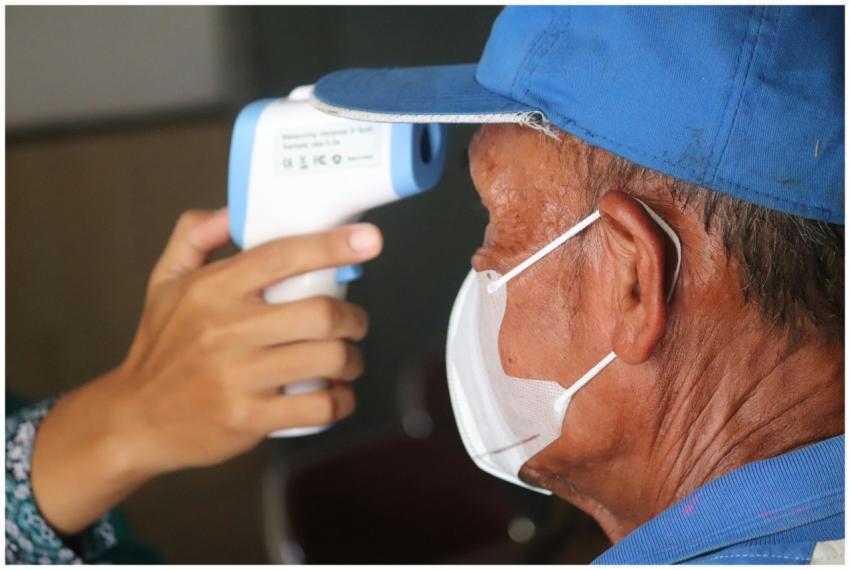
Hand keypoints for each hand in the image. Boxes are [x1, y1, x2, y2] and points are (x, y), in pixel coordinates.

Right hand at [31, 208, 382, 533]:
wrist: (135, 420)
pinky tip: (335, 394)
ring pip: (328, 358)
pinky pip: (319, 407)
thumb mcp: (165, 282)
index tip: (369, 240)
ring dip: (351, 359)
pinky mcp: (248, 418)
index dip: (333, 246)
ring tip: (345, 360)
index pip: (283, 256)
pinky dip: (341, 400)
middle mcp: (226, 330)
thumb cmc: (161, 347)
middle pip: (321, 313)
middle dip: (353, 318)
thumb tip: (233, 211)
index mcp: (212, 290)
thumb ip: (195, 236)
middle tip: (353, 323)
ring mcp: (238, 377)